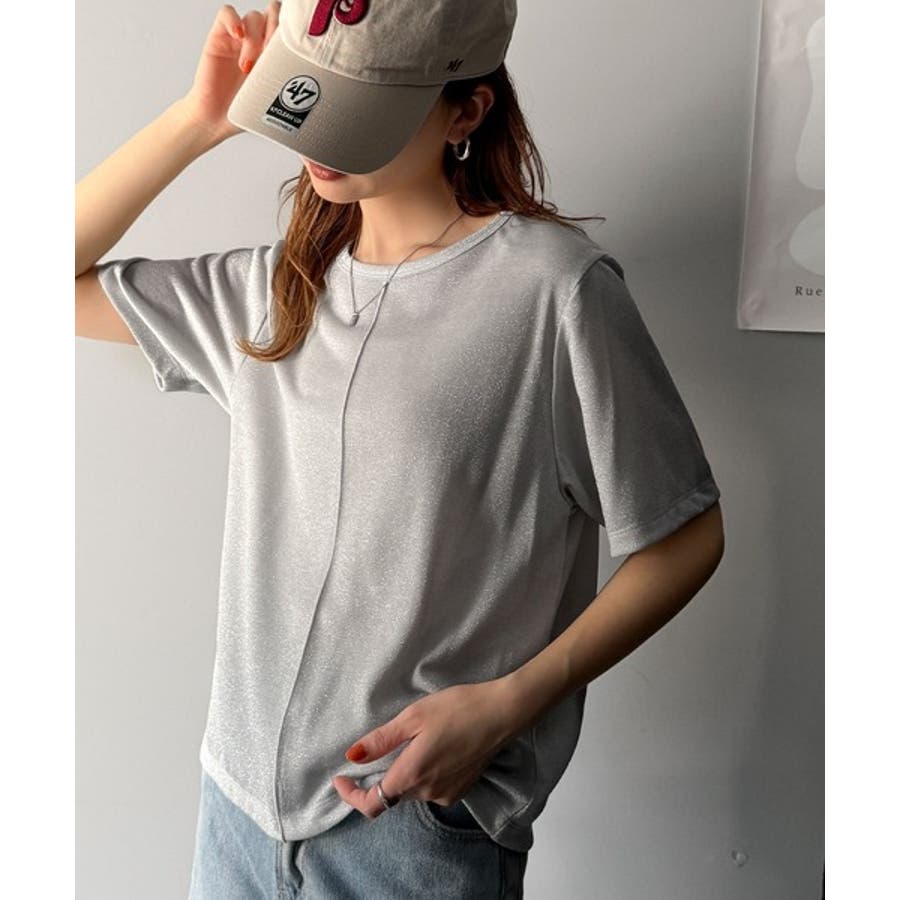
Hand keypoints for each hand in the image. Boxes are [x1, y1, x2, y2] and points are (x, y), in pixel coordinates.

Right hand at [181, 2, 281, 141]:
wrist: (217, 120)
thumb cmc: (246, 112)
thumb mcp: (275, 99)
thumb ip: (289, 82)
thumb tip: (316, 83)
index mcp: (278, 55)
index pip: (291, 28)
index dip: (294, 33)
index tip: (293, 52)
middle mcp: (260, 42)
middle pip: (275, 14)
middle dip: (277, 30)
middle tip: (271, 56)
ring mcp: (240, 38)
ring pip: (254, 16)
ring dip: (254, 39)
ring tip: (248, 67)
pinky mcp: (220, 36)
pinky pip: (226, 13)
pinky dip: (233, 20)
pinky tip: (237, 37)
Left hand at [331, 678, 523, 819]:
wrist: (502, 713)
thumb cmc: (458, 708)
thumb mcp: (413, 716)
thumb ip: (382, 740)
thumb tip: (352, 756)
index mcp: (412, 774)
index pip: (373, 804)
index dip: (351, 796)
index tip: (340, 778)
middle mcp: (428, 792)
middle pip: (392, 795)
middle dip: (380, 776)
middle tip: (379, 746)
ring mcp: (447, 793)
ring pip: (412, 790)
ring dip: (404, 772)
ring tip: (413, 740)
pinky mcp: (461, 789)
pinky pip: (431, 787)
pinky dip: (423, 773)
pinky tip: (433, 747)